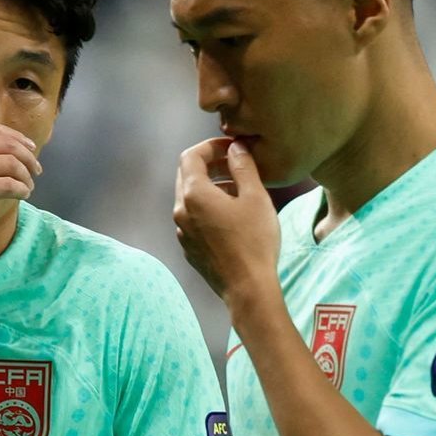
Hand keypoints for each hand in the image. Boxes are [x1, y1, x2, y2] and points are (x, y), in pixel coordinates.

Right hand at [0, 91, 42, 254]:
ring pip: (11, 164)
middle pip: (8, 145)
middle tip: (36, 168)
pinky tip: (22, 195)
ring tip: (29, 185)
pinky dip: (20, 189)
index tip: (29, 148)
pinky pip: (7, 186)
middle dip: (28, 156)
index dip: (16, 138)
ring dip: (26, 175)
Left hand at [174, 138, 280, 302]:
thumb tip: (236, 148)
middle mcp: (181, 211)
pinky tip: (233, 217)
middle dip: (210, 165)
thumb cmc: (254, 241)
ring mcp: (182, 232)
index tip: (233, 149)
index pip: (191, 156)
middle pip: (187, 176)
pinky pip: (194, 219)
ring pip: (191, 199)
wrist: (248, 289)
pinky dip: (209, 209)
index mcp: (193, 194)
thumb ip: (243, 166)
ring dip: (211, 188)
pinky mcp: (190, 248)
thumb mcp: (255, 197)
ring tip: (239, 191)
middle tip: (236, 166)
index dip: (211, 146)